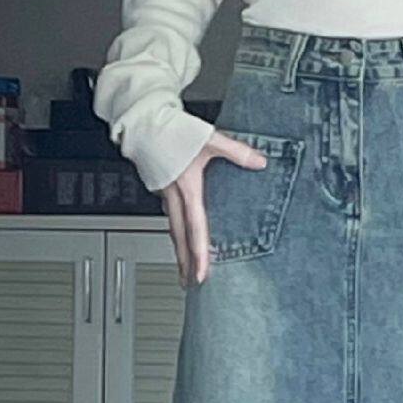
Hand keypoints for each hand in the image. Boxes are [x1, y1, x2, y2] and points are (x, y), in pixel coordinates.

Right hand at [159, 131, 267, 286]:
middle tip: (190, 282)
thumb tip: (259, 161)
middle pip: (179, 237)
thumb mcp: (209, 138)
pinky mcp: (159, 186)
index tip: (202, 274)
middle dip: (185, 263)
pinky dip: (175, 228)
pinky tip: (180, 231)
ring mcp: (163, 193)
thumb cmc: (172, 129)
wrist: (143, 120)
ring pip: (172, 227)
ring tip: (185, 265)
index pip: (195, 229)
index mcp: (186, 189)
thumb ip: (236, 152)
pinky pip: (169, 213)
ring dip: (179, 248)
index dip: (199, 255)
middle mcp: (172, 196)